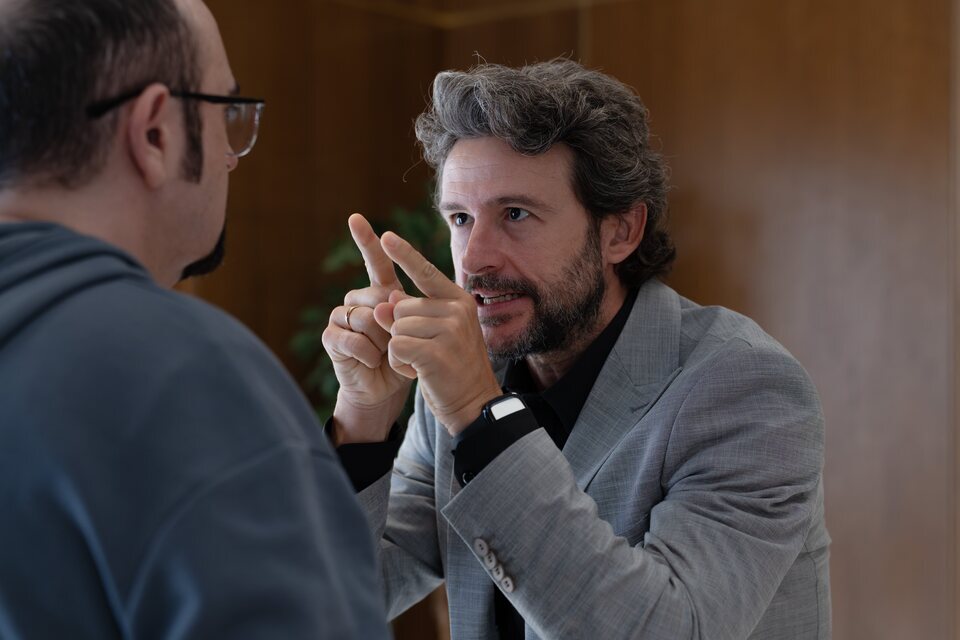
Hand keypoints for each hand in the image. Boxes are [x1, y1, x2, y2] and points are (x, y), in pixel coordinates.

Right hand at [321, 214, 411, 444]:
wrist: (388, 389)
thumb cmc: (406, 357)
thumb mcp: (417, 332)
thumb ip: (411, 310)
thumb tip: (394, 296)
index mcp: (381, 292)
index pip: (375, 261)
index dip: (365, 240)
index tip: (356, 218)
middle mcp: (359, 300)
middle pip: (373, 294)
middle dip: (390, 319)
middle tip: (397, 339)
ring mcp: (342, 318)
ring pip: (361, 316)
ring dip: (379, 339)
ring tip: (386, 353)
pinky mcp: (331, 338)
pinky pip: (348, 337)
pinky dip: (365, 352)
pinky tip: (372, 362)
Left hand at [379, 231, 502, 434]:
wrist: (474, 404)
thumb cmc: (453, 369)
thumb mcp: (436, 335)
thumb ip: (415, 314)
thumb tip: (386, 300)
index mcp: (458, 301)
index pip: (426, 272)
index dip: (404, 254)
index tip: (386, 236)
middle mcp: (456, 310)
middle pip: (400, 307)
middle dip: (401, 332)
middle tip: (426, 353)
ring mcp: (448, 330)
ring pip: (396, 328)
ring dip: (400, 350)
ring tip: (424, 364)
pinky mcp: (435, 351)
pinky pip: (395, 346)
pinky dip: (399, 363)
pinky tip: (419, 372)